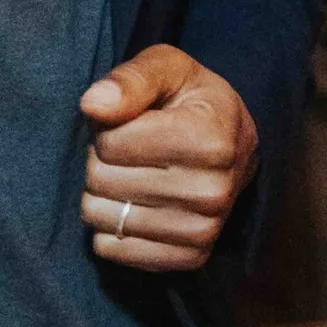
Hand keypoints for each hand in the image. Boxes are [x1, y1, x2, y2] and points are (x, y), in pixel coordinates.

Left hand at [79, 47, 257, 275]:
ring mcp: (203, 230)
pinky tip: (136, 205)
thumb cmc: (189, 99)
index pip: (110, 143)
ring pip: (101, 217)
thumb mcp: (166, 68)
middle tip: (131, 149)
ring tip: (135, 174)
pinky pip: (112, 250)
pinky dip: (111, 227)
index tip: (133, 122)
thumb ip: (130, 79)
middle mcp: (212, 191)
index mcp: (210, 140)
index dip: (108, 128)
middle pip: (101, 180)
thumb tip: (93, 105)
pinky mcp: (189, 258)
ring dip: (104, 193)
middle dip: (103, 160)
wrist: (233, 144)